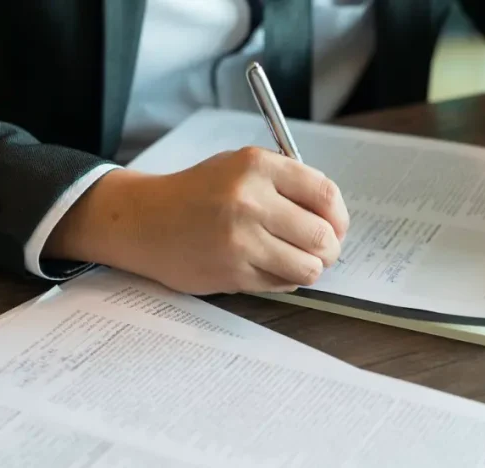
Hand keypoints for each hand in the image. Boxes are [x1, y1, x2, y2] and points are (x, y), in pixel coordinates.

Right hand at [45, 146, 349, 293]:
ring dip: (309, 268)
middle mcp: (250, 201)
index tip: (337, 226)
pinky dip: (284, 279)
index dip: (339, 217)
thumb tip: (334, 217)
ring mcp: (241, 240)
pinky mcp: (233, 271)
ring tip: (295, 261)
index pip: (325, 194)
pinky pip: (282, 284)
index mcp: (257, 166)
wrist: (145, 220)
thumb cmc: (198, 193)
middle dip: (329, 248)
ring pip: (308, 267)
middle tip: (321, 250)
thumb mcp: (239, 166)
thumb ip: (286, 184)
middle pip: (322, 236)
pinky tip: (267, 266)